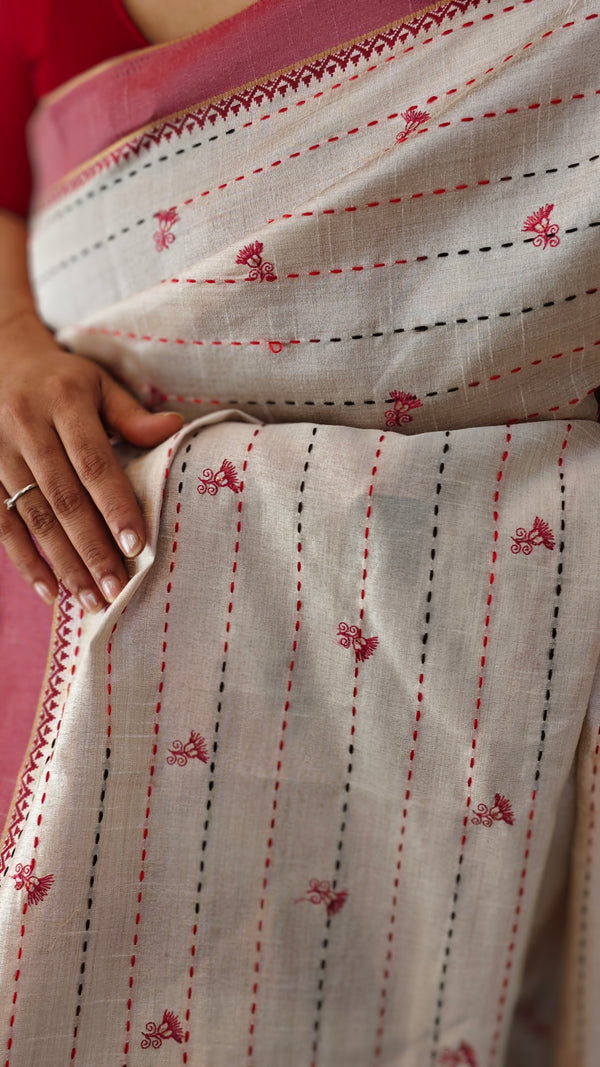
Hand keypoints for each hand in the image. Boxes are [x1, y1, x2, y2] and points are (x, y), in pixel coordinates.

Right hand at [0, 309, 182, 611]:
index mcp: (63, 401)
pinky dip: (25, 561)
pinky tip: (50, 591)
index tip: (135, 544)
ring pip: (33, 517)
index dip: (114, 505)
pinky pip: (1, 524)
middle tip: (117, 588)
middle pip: (63, 498)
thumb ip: (132, 415)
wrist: (0, 362)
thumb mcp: (99, 384)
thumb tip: (175, 427)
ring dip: (63, 563)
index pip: (93, 462)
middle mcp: (26, 426)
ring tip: (91, 599)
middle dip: (91, 548)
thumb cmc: (64, 381)